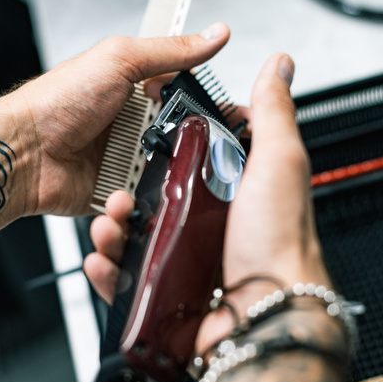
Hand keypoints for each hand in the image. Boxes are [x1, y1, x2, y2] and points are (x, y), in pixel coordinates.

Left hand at [0, 23, 229, 217]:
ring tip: (144, 170)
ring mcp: (125, 161)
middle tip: (198, 151)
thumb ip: (170, 51)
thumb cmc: (56, 103)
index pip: (188, 96)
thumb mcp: (119, 61)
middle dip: (195, 150)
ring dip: (164, 178)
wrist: (22, 154)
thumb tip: (214, 34)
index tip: (236, 117)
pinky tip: (125, 193)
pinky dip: (139, 203)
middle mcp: (134, 126)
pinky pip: (143, 203)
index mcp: (137, 90)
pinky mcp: (116, 192)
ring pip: (168, 176)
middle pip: (184, 141)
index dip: (212, 107)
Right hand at [84, 53, 330, 350]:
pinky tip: (103, 259)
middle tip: (116, 191)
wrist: (267, 315)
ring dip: (113, 229)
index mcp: (235, 195)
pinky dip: (110, 270)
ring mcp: (188, 262)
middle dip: (126, 194)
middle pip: (154, 202)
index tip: (146, 138)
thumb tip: (279, 66)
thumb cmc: (279, 244)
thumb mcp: (278, 163)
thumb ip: (273, 114)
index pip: (193, 163)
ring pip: (136, 239)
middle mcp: (211, 228)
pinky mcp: (170, 294)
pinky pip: (129, 280)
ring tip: (108, 225)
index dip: (167, 150)